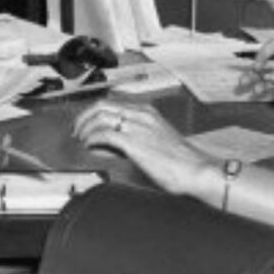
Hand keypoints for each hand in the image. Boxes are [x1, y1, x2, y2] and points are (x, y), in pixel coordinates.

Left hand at [72, 101, 208, 195]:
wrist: (196, 171)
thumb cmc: (180, 162)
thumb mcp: (155, 141)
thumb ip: (133, 139)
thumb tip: (110, 144)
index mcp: (147, 112)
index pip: (112, 103)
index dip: (93, 112)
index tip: (85, 124)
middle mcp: (142, 114)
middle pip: (102, 105)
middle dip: (84, 117)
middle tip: (77, 131)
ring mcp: (138, 127)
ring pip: (100, 116)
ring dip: (85, 128)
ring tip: (81, 140)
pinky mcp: (134, 142)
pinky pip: (104, 134)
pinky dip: (92, 139)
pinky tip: (90, 146)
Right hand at [234, 37, 273, 105]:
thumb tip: (271, 75)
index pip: (273, 48)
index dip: (262, 56)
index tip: (257, 66)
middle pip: (269, 66)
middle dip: (255, 73)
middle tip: (242, 81)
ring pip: (273, 81)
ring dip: (262, 85)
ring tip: (254, 91)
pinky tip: (270, 96)